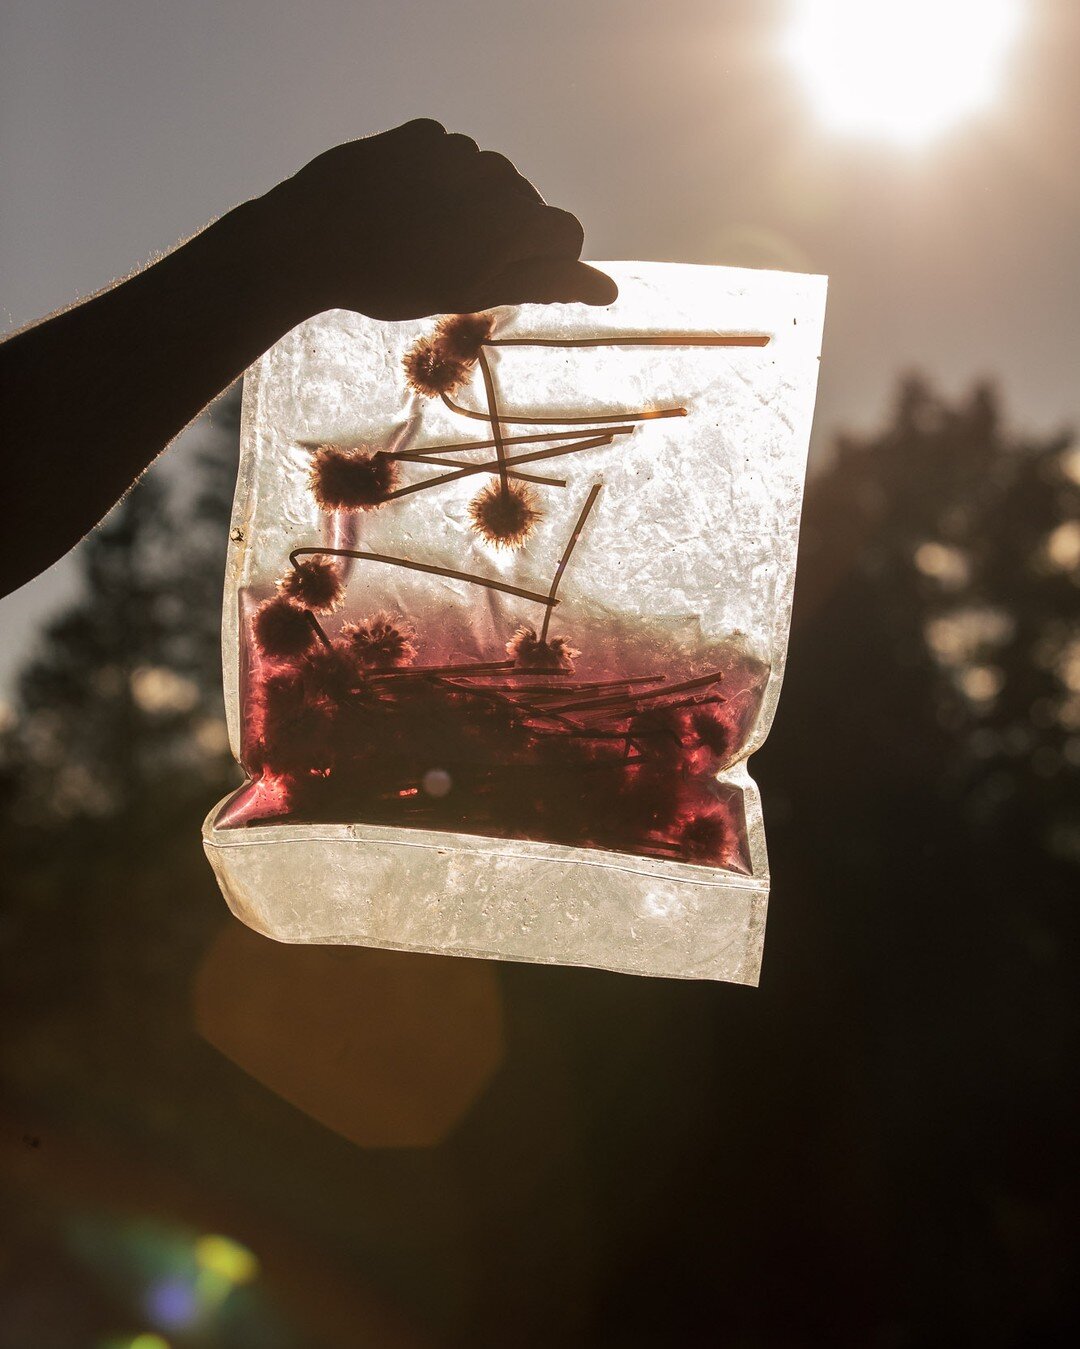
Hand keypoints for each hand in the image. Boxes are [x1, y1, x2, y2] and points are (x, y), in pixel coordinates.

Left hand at [255, 119, 617, 320]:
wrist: (313, 237)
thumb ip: (546, 284)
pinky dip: (436, 182)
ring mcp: (458, 148)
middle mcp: (497, 173)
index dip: (542, 263)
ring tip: (419, 237)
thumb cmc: (395, 281)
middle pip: (524, 207)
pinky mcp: (423, 133)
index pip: (566, 234)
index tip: (502, 278)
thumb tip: (609, 289)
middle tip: (448, 265)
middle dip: (501, 235)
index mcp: (516, 218)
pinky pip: (449, 158)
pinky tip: (401, 206)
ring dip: (467, 209)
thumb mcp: (473, 293)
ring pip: (486, 183)